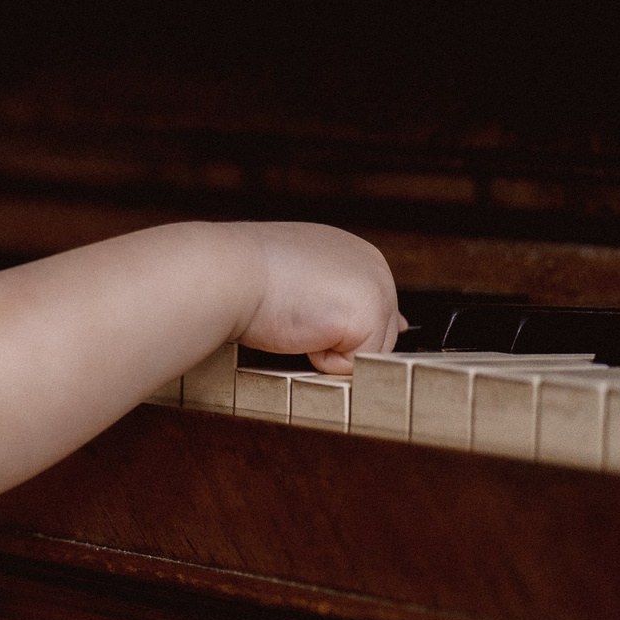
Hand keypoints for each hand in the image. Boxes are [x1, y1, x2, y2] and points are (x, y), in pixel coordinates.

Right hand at [233, 223, 403, 373]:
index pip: (367, 309)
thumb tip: (396, 324)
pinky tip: (297, 328)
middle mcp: (373, 264)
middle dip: (331, 338)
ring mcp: (376, 287)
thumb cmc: (244, 276)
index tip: (299, 313)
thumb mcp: (299, 280)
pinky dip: (322, 359)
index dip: (334, 327)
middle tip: (291, 311)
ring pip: (366, 352)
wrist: (223, 272)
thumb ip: (339, 297)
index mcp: (354, 254)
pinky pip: (354, 365)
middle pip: (372, 334)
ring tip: (293, 317)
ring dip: (326, 349)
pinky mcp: (368, 313)